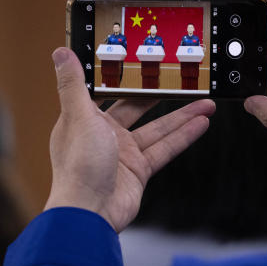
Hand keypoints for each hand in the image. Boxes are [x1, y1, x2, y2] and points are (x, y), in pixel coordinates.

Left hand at [45, 47, 214, 231]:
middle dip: (159, 95)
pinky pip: (165, 149)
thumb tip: (62, 53)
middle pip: (136, 108)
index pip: (105, 92)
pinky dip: (183, 137)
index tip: (139, 62)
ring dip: (181, 116)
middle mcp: (103, 135)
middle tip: (179, 80)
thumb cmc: (78, 167)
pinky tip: (200, 124)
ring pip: (157, 129)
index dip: (122, 78)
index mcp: (83, 119)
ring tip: (204, 102)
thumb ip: (73, 84)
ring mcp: (123, 154)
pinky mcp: (139, 171)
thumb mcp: (77, 116)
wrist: (90, 212)